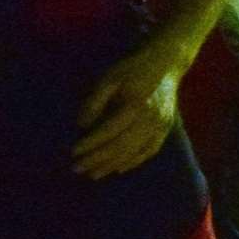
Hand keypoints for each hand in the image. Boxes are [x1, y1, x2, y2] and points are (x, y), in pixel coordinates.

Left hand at [73, 35, 194, 179]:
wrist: (165, 64)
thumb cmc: (132, 68)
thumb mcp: (109, 78)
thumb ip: (94, 101)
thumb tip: (80, 125)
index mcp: (135, 106)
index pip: (108, 131)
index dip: (90, 143)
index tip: (73, 151)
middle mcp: (150, 120)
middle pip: (120, 146)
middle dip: (97, 159)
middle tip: (77, 168)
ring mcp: (160, 127)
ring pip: (134, 152)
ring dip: (112, 165)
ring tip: (93, 174)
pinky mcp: (165, 129)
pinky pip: (149, 151)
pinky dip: (134, 162)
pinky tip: (119, 169)